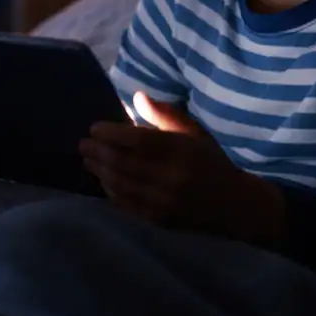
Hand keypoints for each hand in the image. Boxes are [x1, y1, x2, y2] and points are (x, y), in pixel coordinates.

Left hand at [79, 92, 283, 243]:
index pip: (135, 140)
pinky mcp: (158, 219)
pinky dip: (111, 191)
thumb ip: (165, 115)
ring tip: (88, 160)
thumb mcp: (193, 132)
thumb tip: (136, 97)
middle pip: (123, 163)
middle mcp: (169, 176)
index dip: (110, 133)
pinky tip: (103, 181)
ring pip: (120, 184)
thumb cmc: (209, 161)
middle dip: (98, 152)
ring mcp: (162, 201)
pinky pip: (126, 205)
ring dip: (100, 171)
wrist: (232, 204)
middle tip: (83, 144)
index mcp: (179, 151)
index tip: (94, 128)